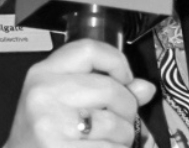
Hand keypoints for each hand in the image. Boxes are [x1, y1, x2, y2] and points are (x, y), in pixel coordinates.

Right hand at [2, 39, 155, 146]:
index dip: (117, 62)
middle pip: (110, 89)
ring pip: (115, 124)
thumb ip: (104, 89)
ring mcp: (51, 124)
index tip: (125, 78)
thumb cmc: (43, 132)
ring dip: (123, 137)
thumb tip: (145, 88)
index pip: (89, 49)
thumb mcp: (62, 100)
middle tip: (120, 120)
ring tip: (108, 141)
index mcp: (43, 73)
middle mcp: (43, 94)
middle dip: (127, 109)